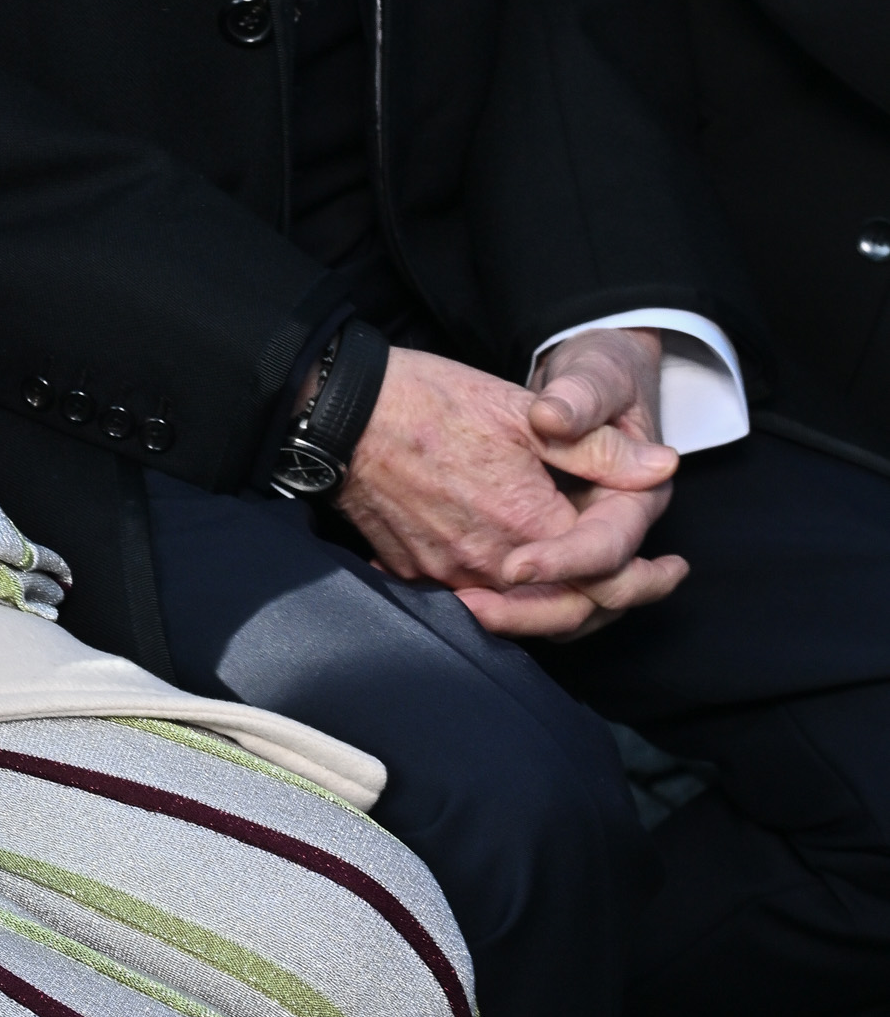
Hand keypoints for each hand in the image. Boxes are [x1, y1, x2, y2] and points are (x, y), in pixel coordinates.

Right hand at [339, 344, 686, 641]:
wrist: (343, 412)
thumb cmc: (431, 401)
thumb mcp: (523, 412)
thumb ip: (597, 450)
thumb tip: (663, 470)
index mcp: (525, 525)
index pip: (604, 579)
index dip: (648, 580)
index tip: (673, 568)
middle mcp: (488, 565)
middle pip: (567, 615)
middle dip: (614, 604)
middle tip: (648, 584)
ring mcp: (447, 575)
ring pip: (522, 616)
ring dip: (563, 606)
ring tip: (594, 585)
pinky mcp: (415, 572)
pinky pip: (475, 602)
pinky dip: (510, 599)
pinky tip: (524, 576)